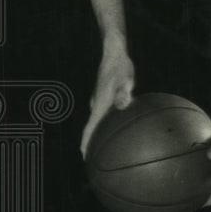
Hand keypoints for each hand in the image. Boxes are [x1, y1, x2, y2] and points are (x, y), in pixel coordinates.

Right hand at [80, 42, 134, 157]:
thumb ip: (124, 92)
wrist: (114, 53)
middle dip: (91, 143)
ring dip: (99, 134)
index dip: (86, 143)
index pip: (89, 128)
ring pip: (98, 121)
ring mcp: (100, 100)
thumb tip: (123, 104)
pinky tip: (119, 125)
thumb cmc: (121, 67)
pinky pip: (105, 114)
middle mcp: (97, 104)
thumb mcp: (126, 80)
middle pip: (92, 128)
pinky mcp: (105, 96)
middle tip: (93, 158)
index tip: (84, 157)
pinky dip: (107, 123)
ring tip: (104, 147)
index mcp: (100, 105)